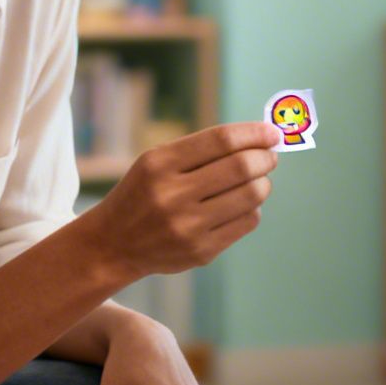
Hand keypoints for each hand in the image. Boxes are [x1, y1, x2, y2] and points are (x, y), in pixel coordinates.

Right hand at [86, 122, 280, 277]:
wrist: (114, 243)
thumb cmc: (144, 193)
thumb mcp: (156, 162)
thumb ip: (202, 150)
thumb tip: (261, 140)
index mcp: (159, 164)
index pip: (221, 140)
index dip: (254, 134)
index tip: (272, 132)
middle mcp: (172, 194)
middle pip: (241, 168)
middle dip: (265, 158)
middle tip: (269, 157)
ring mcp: (187, 226)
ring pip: (250, 196)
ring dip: (263, 183)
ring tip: (259, 180)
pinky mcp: (201, 251)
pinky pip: (246, 222)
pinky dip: (252, 208)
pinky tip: (242, 204)